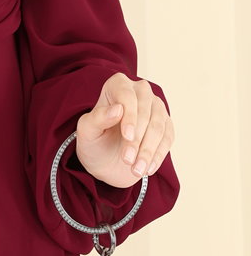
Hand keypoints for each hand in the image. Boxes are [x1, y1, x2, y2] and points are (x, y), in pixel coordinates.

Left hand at [75, 71, 175, 189]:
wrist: (105, 161)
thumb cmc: (94, 140)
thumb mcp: (87, 131)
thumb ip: (98, 118)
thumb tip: (118, 108)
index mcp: (117, 85)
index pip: (127, 95)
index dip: (130, 116)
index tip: (128, 136)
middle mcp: (140, 92)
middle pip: (145, 112)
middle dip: (137, 139)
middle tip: (127, 161)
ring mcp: (156, 107)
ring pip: (158, 127)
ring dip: (148, 151)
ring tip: (136, 170)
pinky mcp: (166, 125)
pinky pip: (167, 138)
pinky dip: (158, 155)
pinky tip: (147, 169)